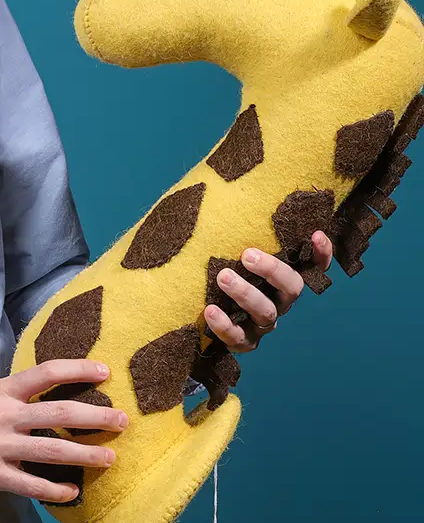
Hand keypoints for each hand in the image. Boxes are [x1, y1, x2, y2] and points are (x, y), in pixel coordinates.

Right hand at [0, 359, 127, 504]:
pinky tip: (72, 493)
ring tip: (110, 457)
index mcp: (1, 390)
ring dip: (85, 455)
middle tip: (122, 419)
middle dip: (95, 416)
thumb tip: (43, 399)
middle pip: (59, 412)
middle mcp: (3, 414)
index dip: (78, 370)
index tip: (104, 372)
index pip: (46, 372)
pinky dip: (55, 490)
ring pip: (52, 450)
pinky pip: (31, 485)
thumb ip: (10, 399)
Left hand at [204, 230, 332, 353]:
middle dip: (273, 270)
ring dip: (247, 294)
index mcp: (282, 277)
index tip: (316, 233)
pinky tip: (209, 311)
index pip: (313, 266)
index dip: (321, 253)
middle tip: (247, 253)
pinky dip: (225, 326)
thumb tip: (215, 180)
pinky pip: (239, 338)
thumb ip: (229, 224)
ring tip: (223, 277)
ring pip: (267, 313)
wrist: (202, 310)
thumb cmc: (218, 265)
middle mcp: (280, 300)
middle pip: (292, 288)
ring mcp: (263, 323)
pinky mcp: (244, 342)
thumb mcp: (226, 244)